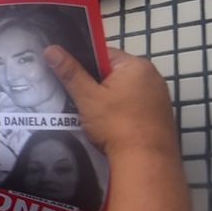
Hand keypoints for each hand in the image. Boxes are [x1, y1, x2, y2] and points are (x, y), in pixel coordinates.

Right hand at [45, 46, 177, 157]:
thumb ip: (70, 72)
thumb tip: (51, 49)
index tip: (72, 82)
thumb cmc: (116, 125)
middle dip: (96, 85)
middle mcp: (152, 75)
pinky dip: (122, 112)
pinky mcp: (160, 115)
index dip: (83, 66)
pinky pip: (134, 105)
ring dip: (109, 100)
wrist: (145, 161)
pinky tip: (111, 126)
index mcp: (136, 65)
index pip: (103, 54)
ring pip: (124, 91)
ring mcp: (159, 96)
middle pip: (114, 73)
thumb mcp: (87, 97)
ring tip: (93, 116)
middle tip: (79, 100)